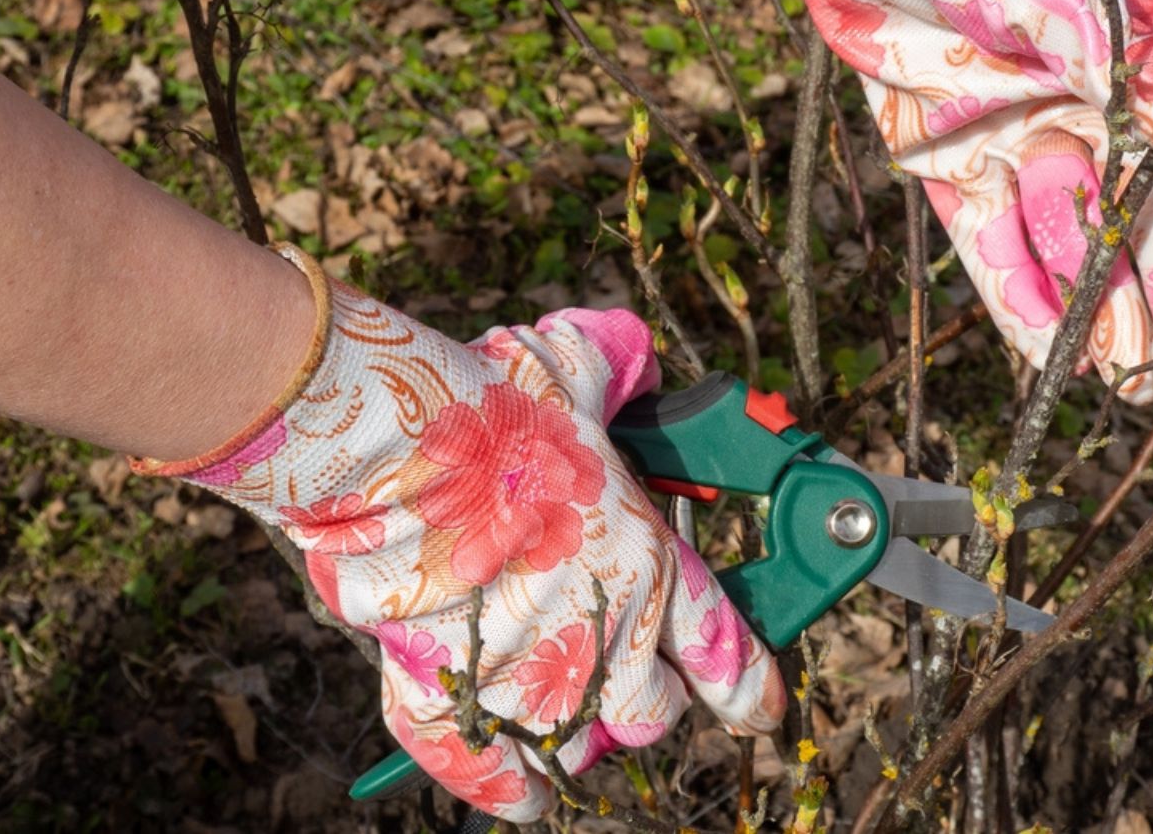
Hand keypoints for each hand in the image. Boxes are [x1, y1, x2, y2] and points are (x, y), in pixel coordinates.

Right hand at [132, 246, 783, 820]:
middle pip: (651, 716)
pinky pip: (483, 772)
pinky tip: (522, 793)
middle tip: (627, 665)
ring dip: (576, 730)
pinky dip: (502, 787)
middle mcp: (597, 637)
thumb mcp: (578, 363)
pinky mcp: (444, 693)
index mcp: (645, 567)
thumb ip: (624, 366)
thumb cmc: (492, 403)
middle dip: (648, 698)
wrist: (390, 447)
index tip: (761, 705)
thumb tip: (639, 361)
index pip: (725, 656)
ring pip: (574, 748)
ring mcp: (521, 676)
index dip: (751, 687)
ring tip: (562, 696)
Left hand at [659, 0, 1152, 401]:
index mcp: (1140, 65)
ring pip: (1070, 245)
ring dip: (1099, 314)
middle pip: (1146, 217)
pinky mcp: (950, 167)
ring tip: (1128, 383)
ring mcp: (1019, 144)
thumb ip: (1147, 87)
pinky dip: (1019, 298)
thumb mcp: (1074, 8)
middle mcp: (1087, 112)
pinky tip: (1050, 355)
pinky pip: (991, 246)